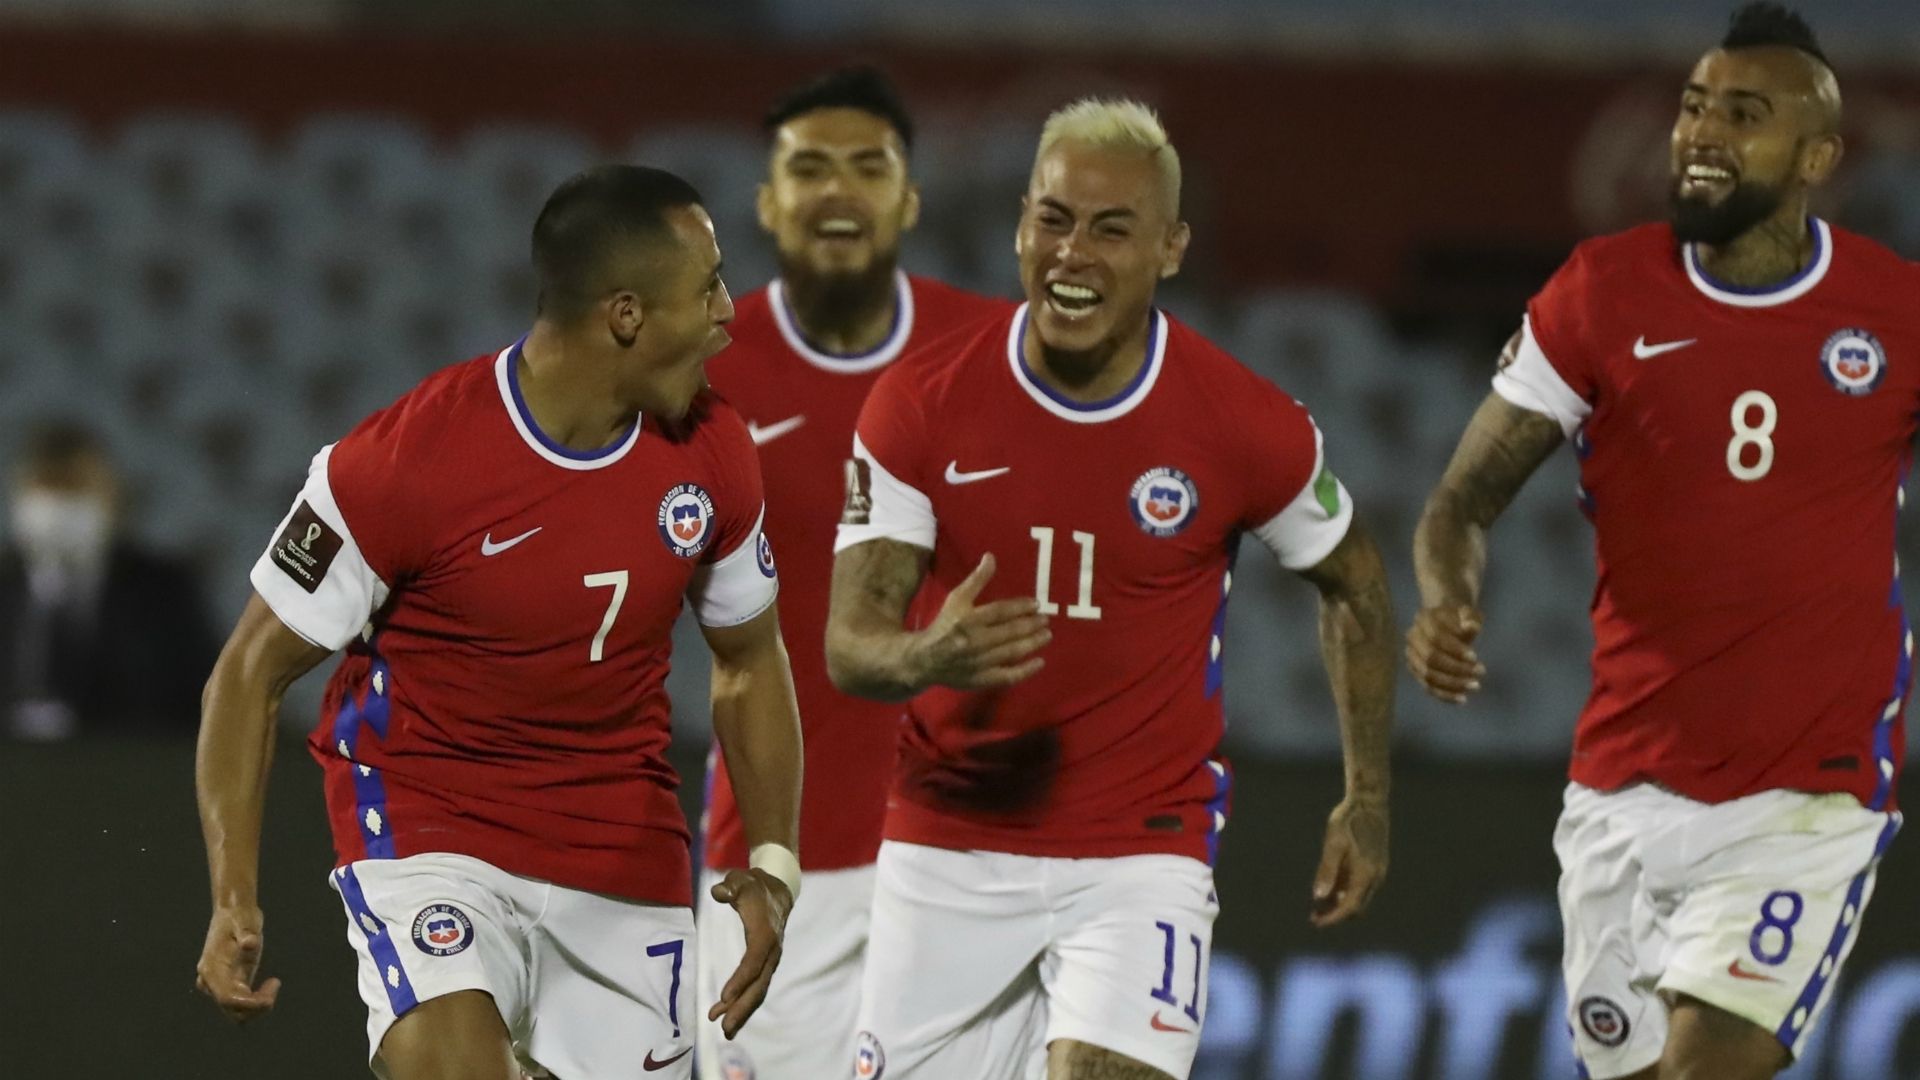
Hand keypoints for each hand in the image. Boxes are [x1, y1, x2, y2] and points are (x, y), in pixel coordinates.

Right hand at [196, 905, 280, 1022]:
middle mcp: (211, 981)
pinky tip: (270, 984)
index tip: (270, 997)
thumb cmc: (240, 917)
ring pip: (235, 1011)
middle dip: (256, 1006)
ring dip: (256, 1006)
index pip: (227, 999)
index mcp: (212, 969)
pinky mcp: (229, 984)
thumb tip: (250, 943)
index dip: (249, 1004)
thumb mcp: (246, 922)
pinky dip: (256, 1001)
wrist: (233, 913)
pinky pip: (240, 1004)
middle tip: (275, 984)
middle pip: (232, 1010)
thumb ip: (247, 934)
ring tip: (273, 983)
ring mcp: (218, 985)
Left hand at [707, 868, 793, 1038]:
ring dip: (742, 1010)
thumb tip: (719, 892)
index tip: (724, 996)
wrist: (778, 890)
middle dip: (742, 1007)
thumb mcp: (742, 880)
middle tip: (724, 1027)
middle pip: (758, 984)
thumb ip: (731, 887)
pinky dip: (743, 1002)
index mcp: (764, 933)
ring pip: (758, 990)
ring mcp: (770, 960)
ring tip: (723, 1029)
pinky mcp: (765, 964)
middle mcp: (771, 951)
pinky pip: (756, 986)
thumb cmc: (755, 886)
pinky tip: (725, 1014)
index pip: (752, 961)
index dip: (740, 980)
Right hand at [912, 554, 1050, 691]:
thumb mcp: (957, 598)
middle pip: (1009, 632)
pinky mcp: (981, 680)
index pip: (1000, 611)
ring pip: (1011, 652)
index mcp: (968, 620)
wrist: (925, 659)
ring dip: (1032, 643)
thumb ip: (976, 580)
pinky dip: (1025, 671)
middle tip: (1046, 620)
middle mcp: (975, 641)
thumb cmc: (945, 624)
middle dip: (1030, 625)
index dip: (1020, 607)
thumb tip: (991, 557)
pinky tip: (1040, 662)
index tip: (1036, 604)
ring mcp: (979, 663)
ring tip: (1047, 635)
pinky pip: (1007, 676)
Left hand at [1310, 793, 1387, 927]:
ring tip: (1318, 905)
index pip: (1349, 907)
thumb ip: (1327, 871)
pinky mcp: (1376, 865)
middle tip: (1313, 916)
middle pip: (1356, 907)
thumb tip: (1318, 897)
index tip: (1315, 922)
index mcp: (1365, 873)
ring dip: (1341, 905)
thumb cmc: (1348, 820)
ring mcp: (1378, 871)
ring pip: (1360, 898)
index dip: (1333, 918)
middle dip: (1336, 915)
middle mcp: (1375, 877)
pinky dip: (1346, 893)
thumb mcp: (1333, 844)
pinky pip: (1362, 887)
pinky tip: (1330, 890)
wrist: (1369, 801)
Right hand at [1405, 604, 1484, 703]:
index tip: (1475, 657)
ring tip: (1475, 686)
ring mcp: (1412, 655)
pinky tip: (1462, 698)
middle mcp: (1413, 637)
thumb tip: (1470, 627)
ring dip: (1453, 684)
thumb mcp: (1469, 612)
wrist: (1446, 620)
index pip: (1436, 637)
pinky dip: (1445, 695)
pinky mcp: (1416, 670)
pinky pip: (1428, 687)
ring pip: (1428, 675)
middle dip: (1457, 668)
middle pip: (1430, 658)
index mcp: (1424, 618)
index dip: (1454, 649)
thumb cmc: (1460, 617)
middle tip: (1480, 672)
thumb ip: (1470, 618)